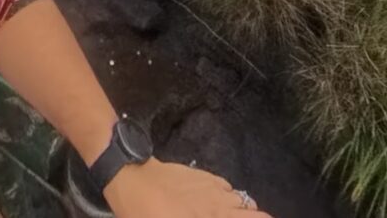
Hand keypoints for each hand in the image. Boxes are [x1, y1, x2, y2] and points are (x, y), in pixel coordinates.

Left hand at [103, 159, 272, 217]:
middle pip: (255, 213)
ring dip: (241, 210)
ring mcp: (212, 187)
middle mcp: (219, 204)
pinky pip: (226, 186)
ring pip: (242, 199)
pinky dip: (227, 196)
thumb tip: (209, 214)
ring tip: (231, 217)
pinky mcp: (201, 173)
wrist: (131, 179)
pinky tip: (216, 200)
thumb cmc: (146, 214)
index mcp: (212, 217)